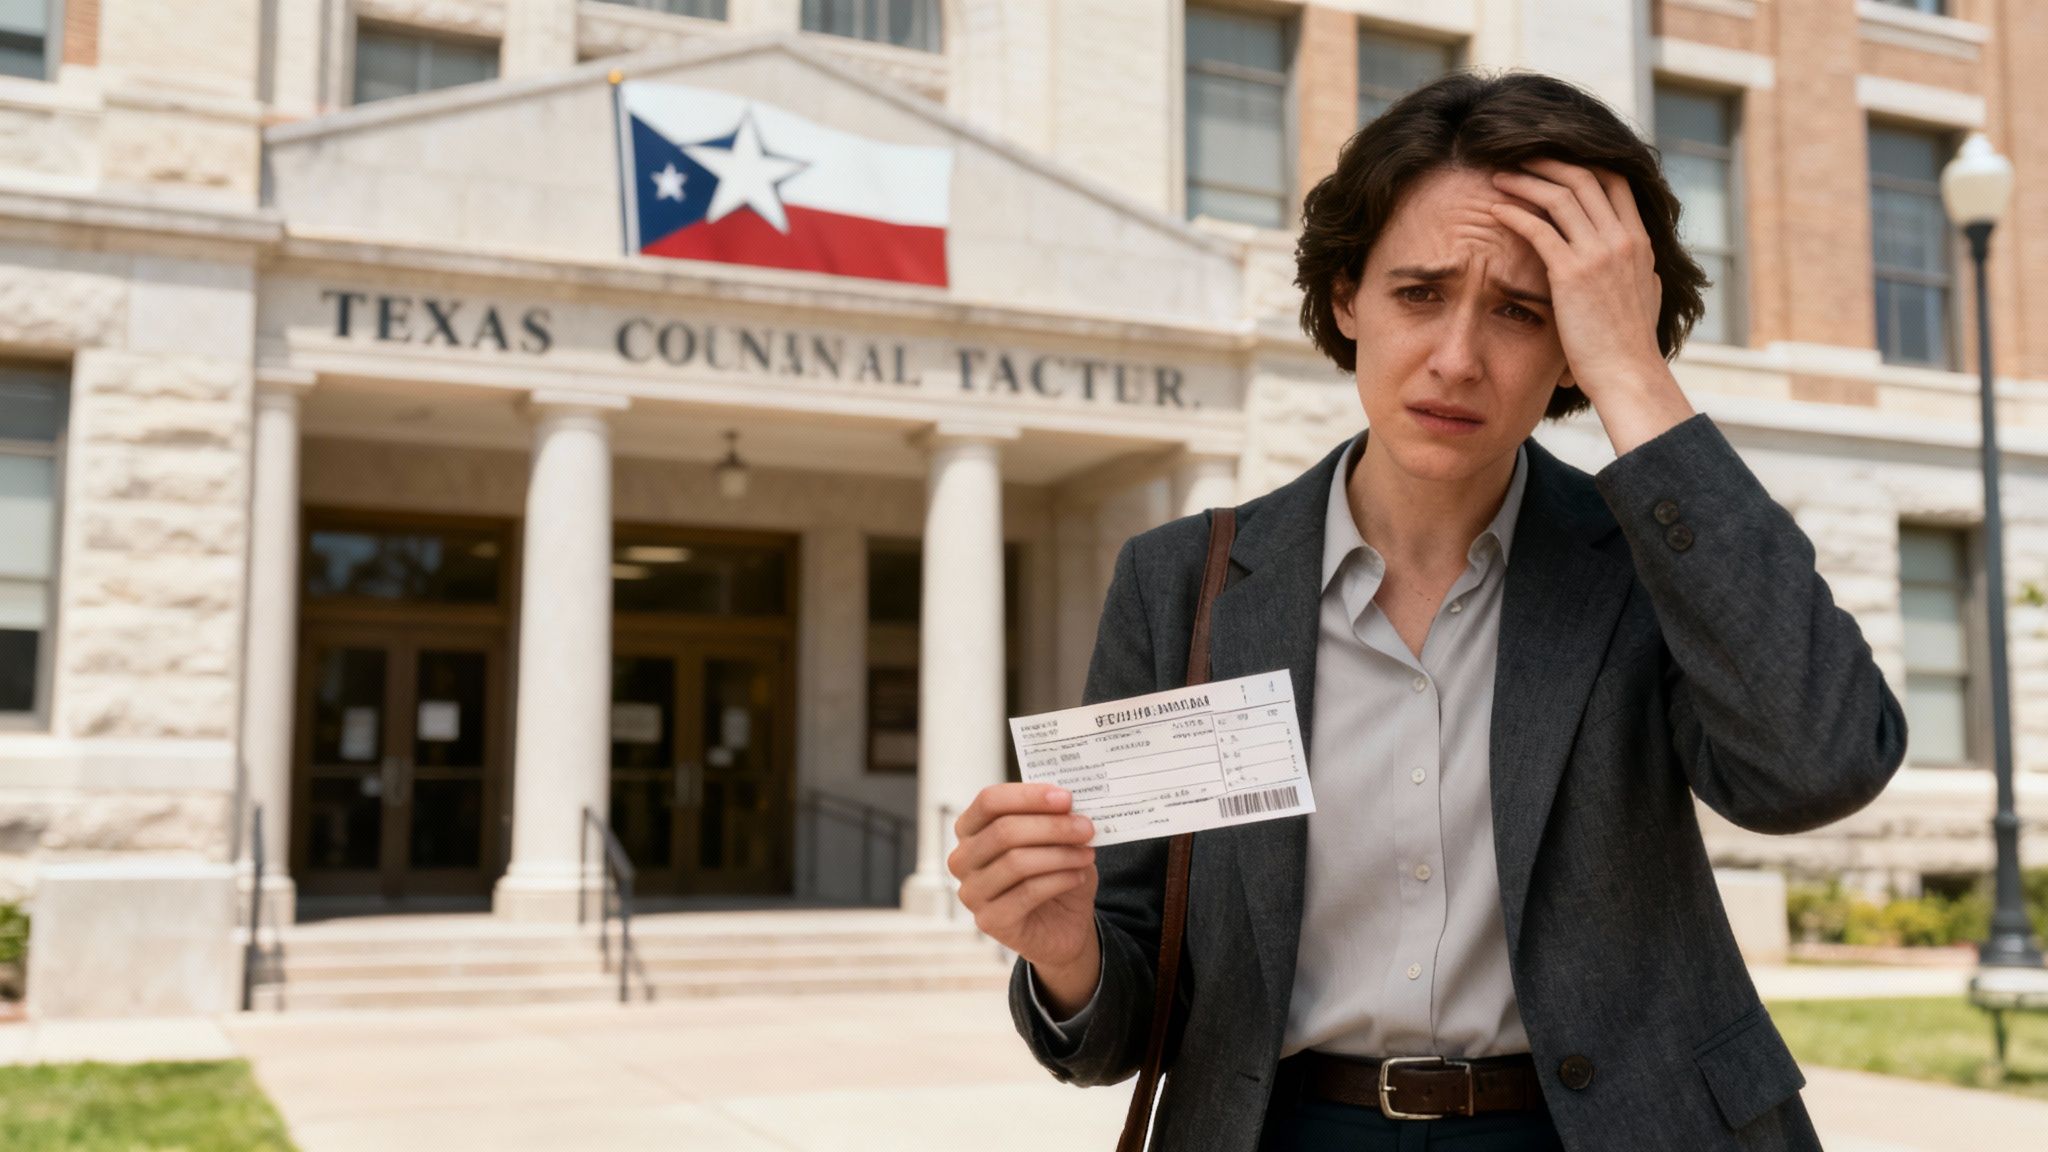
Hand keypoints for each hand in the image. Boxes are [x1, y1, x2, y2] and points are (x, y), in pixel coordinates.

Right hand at [948, 783, 1099, 1006]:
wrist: (1062, 925)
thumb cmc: (1054, 872)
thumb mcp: (1057, 839)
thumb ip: (1056, 817)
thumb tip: (1069, 802)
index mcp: (970, 829)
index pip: (989, 801)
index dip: (1027, 796)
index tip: (1066, 798)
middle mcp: (962, 859)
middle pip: (1004, 831)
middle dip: (1052, 827)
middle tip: (1086, 827)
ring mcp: (971, 892)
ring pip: (1016, 862)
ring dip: (1060, 854)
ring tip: (1088, 854)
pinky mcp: (989, 921)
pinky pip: (1027, 892)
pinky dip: (1059, 880)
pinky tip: (1078, 876)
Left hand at [1487, 159, 1694, 455]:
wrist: (1628, 373)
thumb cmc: (1629, 344)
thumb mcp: (1645, 295)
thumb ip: (1637, 269)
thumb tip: (1635, 261)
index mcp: (1639, 241)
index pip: (1614, 182)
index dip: (1583, 164)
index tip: (1554, 162)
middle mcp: (1622, 239)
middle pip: (1584, 178)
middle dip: (1548, 163)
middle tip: (1519, 158)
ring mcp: (1600, 253)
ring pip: (1560, 196)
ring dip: (1526, 181)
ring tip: (1499, 177)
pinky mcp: (1572, 274)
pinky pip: (1538, 230)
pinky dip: (1515, 215)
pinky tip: (1495, 211)